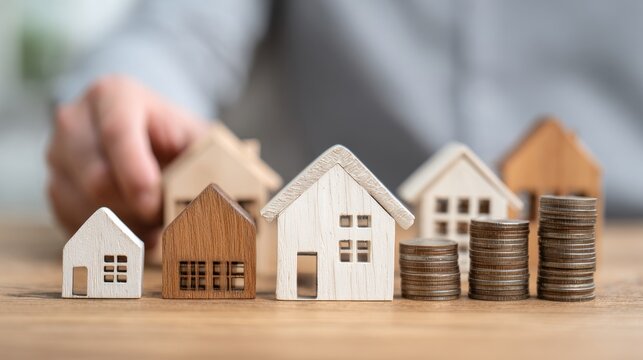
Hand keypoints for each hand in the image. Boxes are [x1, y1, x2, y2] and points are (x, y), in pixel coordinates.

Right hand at [47, 75, 208, 244]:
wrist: (150, 141)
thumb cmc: (177, 139)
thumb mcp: (196, 138)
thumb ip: (204, 158)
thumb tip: (206, 191)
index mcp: (113, 95)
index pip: (117, 133)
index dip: (136, 174)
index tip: (153, 205)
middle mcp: (75, 120)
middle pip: (96, 177)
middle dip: (137, 208)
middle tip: (167, 218)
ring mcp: (57, 155)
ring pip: (85, 207)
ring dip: (127, 227)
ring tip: (157, 223)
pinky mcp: (54, 189)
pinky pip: (77, 226)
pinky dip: (110, 237)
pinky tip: (137, 229)